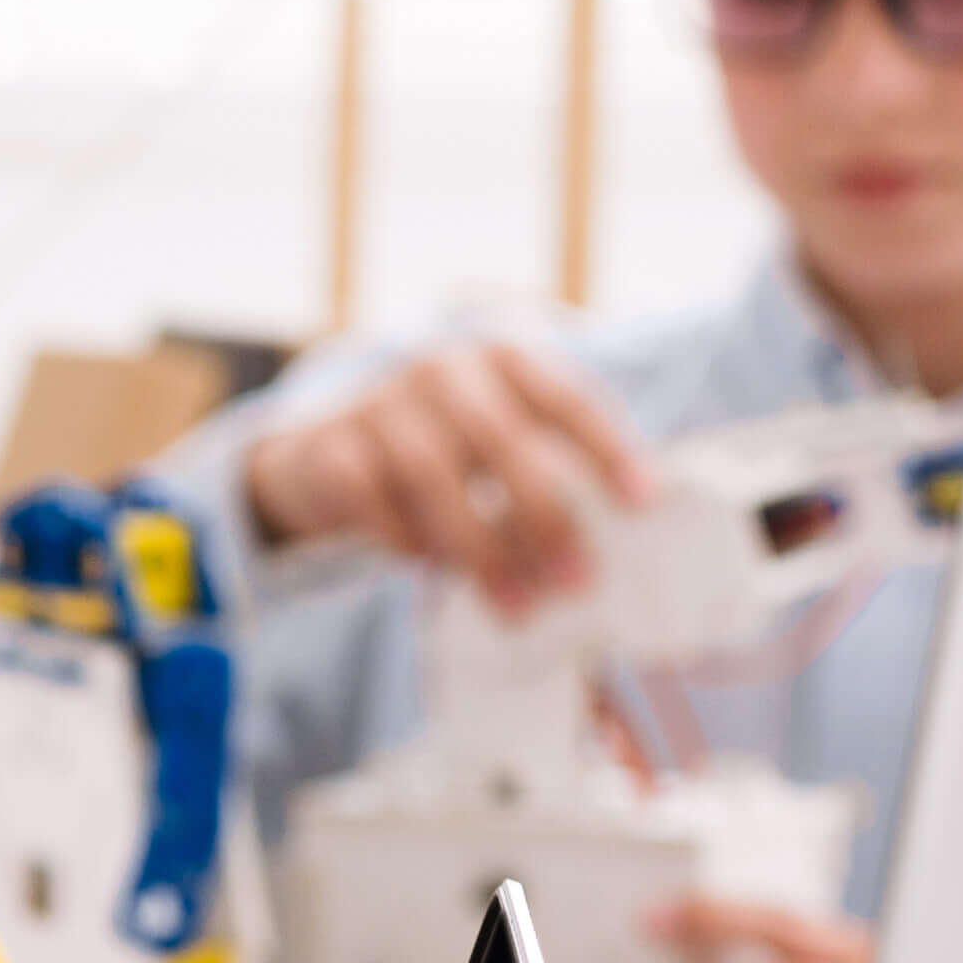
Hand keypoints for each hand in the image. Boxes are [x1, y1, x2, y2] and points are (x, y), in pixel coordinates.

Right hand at [234, 340, 657, 618]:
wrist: (319, 458)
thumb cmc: (437, 455)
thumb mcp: (494, 442)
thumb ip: (545, 469)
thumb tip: (605, 546)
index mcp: (500, 358)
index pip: (564, 397)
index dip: (607, 449)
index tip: (643, 504)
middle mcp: (442, 368)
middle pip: (503, 440)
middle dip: (544, 517)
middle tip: (575, 581)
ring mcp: (380, 403)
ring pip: (437, 475)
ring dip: (481, 549)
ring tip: (516, 604)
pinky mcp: (331, 448)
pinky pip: (376, 501)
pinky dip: (410, 541)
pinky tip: (434, 570)